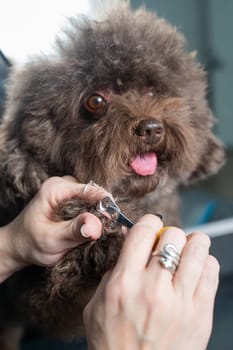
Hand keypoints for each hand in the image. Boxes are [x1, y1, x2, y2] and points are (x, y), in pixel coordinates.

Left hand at [0, 176, 109, 281]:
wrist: (19, 245)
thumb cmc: (31, 243)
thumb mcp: (52, 240)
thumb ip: (74, 231)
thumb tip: (96, 225)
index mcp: (54, 189)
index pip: (90, 190)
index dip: (105, 204)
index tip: (114, 219)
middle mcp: (61, 184)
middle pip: (93, 193)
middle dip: (101, 211)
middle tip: (103, 231)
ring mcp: (66, 190)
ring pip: (93, 198)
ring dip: (97, 214)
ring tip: (93, 231)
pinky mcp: (70, 198)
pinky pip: (89, 203)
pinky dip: (92, 215)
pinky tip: (87, 227)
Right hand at [83, 215, 218, 349]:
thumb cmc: (113, 344)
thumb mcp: (97, 304)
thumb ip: (113, 269)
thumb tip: (129, 239)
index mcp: (124, 283)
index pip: (144, 231)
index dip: (149, 222)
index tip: (150, 227)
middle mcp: (153, 289)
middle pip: (173, 235)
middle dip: (169, 235)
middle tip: (166, 245)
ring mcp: (180, 302)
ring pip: (198, 248)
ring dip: (192, 244)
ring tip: (185, 252)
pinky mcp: (200, 314)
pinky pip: (211, 271)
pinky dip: (205, 263)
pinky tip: (195, 271)